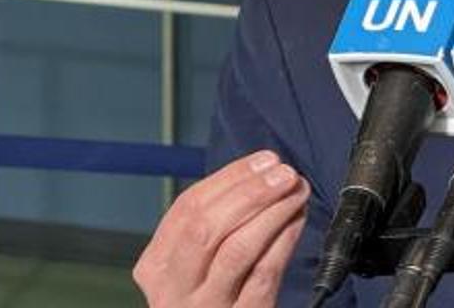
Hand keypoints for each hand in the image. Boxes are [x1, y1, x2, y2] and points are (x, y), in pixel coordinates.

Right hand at [134, 150, 309, 306]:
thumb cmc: (208, 299)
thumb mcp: (194, 265)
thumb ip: (214, 225)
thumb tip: (259, 174)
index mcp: (156, 266)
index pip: (187, 209)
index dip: (229, 178)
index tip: (262, 161)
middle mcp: (173, 290)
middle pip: (207, 226)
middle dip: (250, 191)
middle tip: (283, 173)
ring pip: (237, 248)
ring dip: (272, 211)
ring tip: (296, 191)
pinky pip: (264, 274)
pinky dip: (284, 240)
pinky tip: (297, 220)